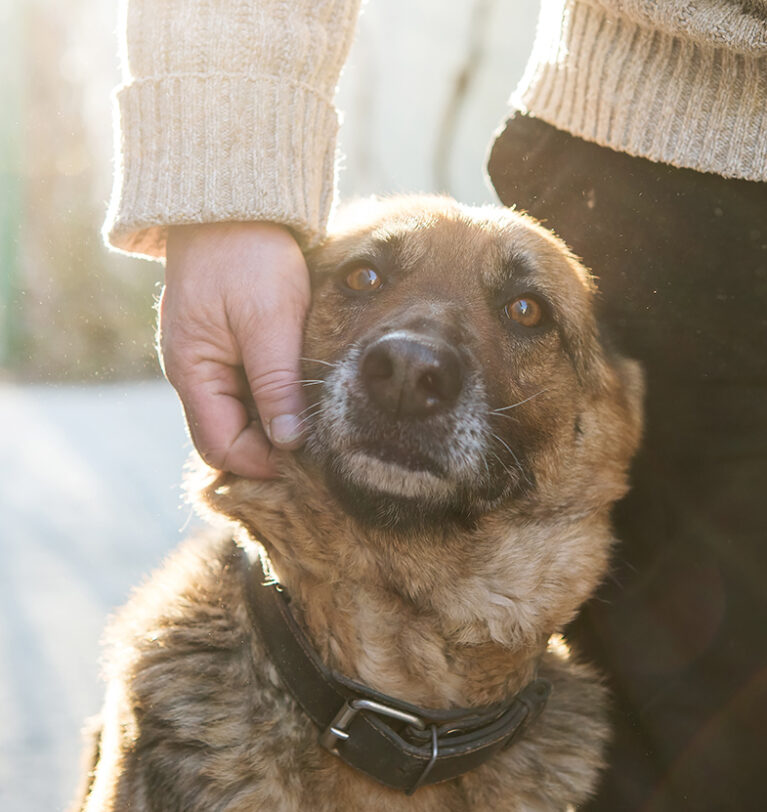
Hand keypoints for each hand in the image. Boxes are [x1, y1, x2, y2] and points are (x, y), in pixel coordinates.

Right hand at [161, 221, 310, 477]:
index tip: (307, 462)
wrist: (235, 202)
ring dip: (273, 423)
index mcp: (192, 371)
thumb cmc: (249, 255)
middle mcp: (194, 373)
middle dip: (269, 449)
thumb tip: (288, 442)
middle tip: (318, 448)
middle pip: (228, 436)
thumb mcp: (268, 321)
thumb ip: (276, 384)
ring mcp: (208, 359)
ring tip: (316, 423)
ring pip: (240, 414)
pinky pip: (245, 388)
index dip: (262, 463)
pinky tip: (302, 394)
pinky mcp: (225, 345)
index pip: (220, 445)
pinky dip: (272, 399)